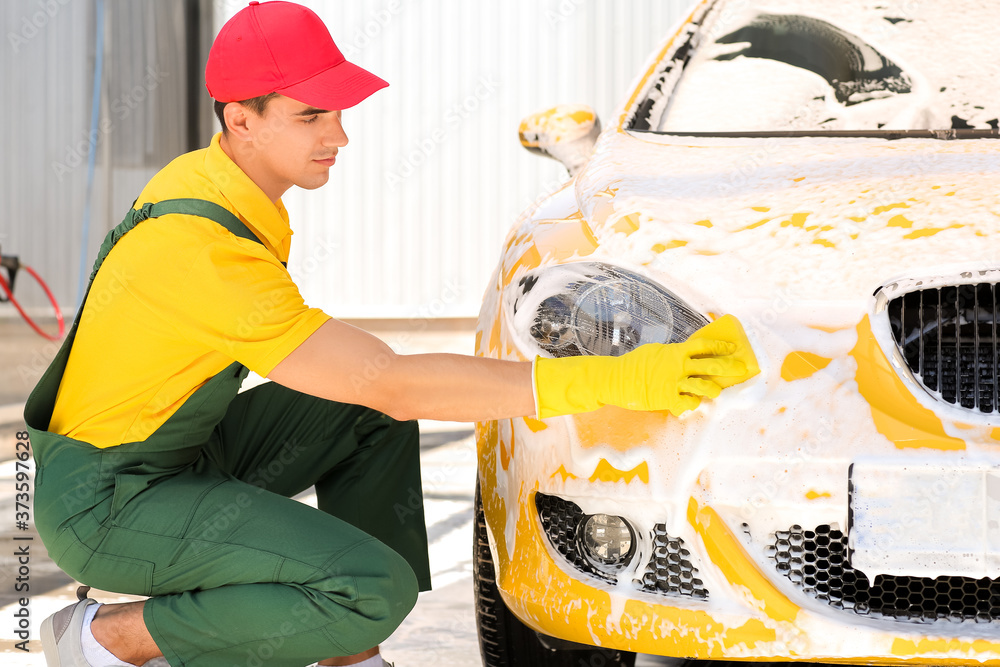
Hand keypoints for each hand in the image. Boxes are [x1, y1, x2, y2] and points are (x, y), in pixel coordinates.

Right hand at [533, 314, 757, 418]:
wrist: (616, 379)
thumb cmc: (634, 364)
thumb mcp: (655, 352)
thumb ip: (673, 354)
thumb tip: (686, 354)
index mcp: (676, 352)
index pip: (704, 346)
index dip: (721, 346)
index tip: (733, 348)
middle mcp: (678, 366)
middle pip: (711, 365)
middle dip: (730, 367)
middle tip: (742, 368)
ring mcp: (674, 383)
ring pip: (705, 387)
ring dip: (714, 390)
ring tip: (717, 392)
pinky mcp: (668, 399)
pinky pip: (689, 403)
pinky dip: (692, 403)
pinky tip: (691, 402)